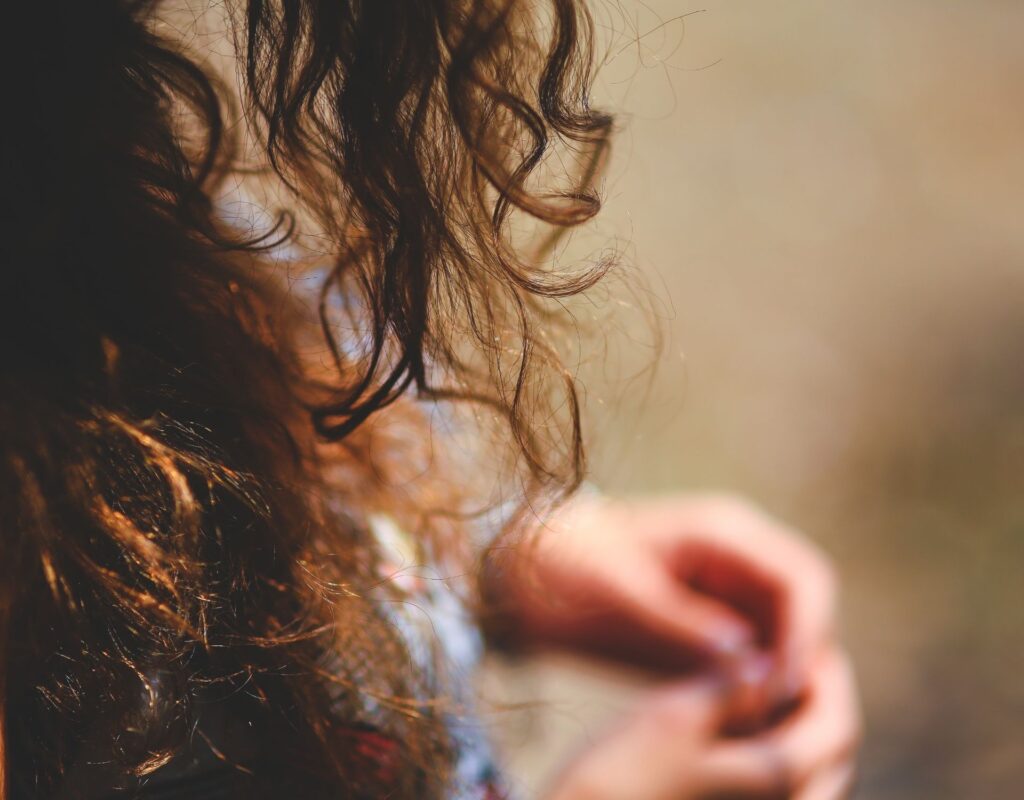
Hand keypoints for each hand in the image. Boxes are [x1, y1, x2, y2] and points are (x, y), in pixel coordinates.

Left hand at [491, 493, 837, 708]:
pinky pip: (757, 656)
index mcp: (723, 532)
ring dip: (785, 679)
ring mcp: (729, 588)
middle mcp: (739, 556)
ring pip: (788, 637)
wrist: (526, 565)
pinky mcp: (714, 621)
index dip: (808, 636)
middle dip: (804, 662)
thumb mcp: (620, 595)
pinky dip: (757, 688)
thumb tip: (749, 660)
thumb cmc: (567, 567)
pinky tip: (737, 723)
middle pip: (808, 610)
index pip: (804, 578)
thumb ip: (683, 624)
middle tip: (777, 719)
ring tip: (757, 728)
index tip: (784, 689)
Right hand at [546, 646, 858, 799]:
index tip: (806, 637)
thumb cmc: (620, 778)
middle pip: (832, 754)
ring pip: (808, 773)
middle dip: (821, 701)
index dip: (829, 675)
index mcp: (777, 780)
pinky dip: (771, 750)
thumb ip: (730, 686)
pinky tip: (737, 724)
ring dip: (798, 726)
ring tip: (766, 686)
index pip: (838, 724)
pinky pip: (775, 785)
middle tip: (793, 658)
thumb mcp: (674, 716)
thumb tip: (767, 659)